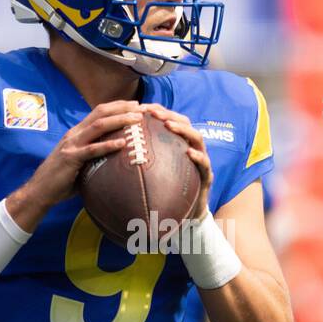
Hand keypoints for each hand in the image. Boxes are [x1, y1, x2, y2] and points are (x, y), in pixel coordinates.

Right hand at [7, 100, 139, 231]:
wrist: (40, 190)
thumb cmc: (62, 179)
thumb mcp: (81, 161)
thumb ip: (95, 155)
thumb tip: (117, 158)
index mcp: (78, 132)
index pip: (99, 112)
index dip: (118, 106)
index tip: (135, 105)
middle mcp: (75, 134)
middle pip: (101, 113)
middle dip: (122, 108)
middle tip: (141, 107)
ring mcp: (72, 144)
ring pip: (98, 126)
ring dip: (119, 120)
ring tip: (136, 119)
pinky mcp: (71, 158)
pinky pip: (92, 149)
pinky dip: (108, 145)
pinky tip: (122, 143)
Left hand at [140, 103, 211, 217]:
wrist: (187, 214)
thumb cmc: (168, 191)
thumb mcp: (154, 172)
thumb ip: (142, 159)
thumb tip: (115, 149)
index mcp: (179, 144)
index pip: (170, 120)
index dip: (158, 111)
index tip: (142, 107)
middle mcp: (192, 148)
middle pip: (185, 123)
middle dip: (170, 115)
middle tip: (154, 113)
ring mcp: (202, 160)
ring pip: (197, 138)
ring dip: (183, 130)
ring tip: (169, 125)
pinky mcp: (207, 176)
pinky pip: (205, 164)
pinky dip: (198, 157)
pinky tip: (188, 153)